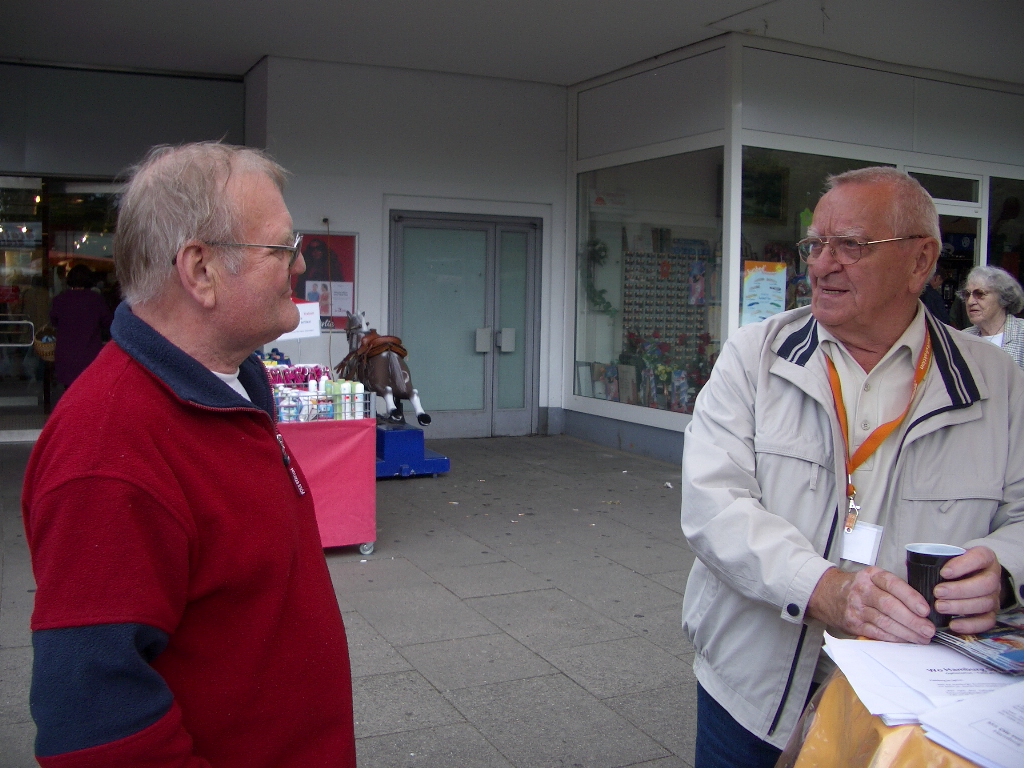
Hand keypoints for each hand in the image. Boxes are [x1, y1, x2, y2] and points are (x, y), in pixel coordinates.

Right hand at [807, 566, 934, 643]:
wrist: (827, 593)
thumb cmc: (857, 587)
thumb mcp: (873, 578)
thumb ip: (894, 587)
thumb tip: (923, 605)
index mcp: (871, 575)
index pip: (893, 585)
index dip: (911, 598)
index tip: (926, 610)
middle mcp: (862, 590)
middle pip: (889, 606)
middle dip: (912, 620)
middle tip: (928, 629)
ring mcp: (856, 607)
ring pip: (884, 622)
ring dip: (906, 632)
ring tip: (921, 638)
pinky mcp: (853, 623)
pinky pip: (876, 632)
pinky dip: (892, 638)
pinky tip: (904, 640)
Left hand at [934, 546, 1001, 634]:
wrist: (971, 578)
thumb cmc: (955, 566)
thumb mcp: (949, 557)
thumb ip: (934, 559)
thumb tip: (908, 563)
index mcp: (985, 558)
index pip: (980, 557)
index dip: (963, 565)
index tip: (943, 572)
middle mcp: (993, 577)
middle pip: (985, 584)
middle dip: (960, 589)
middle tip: (937, 592)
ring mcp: (994, 596)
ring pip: (985, 603)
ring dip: (961, 607)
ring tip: (940, 607)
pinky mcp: (991, 613)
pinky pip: (987, 622)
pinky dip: (970, 624)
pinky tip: (953, 624)